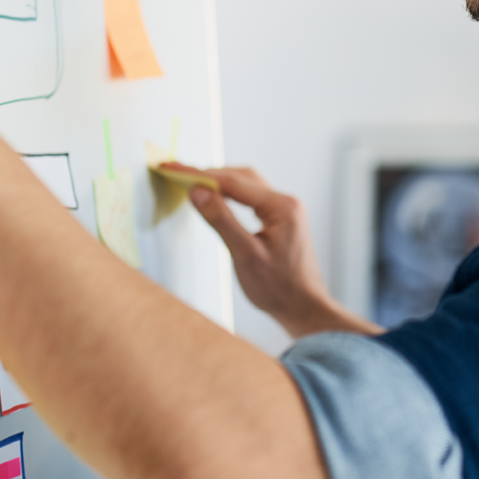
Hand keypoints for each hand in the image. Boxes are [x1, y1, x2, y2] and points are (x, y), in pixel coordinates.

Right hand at [188, 167, 378, 338]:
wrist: (304, 308)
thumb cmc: (279, 288)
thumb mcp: (245, 255)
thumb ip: (221, 220)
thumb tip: (197, 192)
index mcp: (282, 207)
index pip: (234, 182)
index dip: (200, 175)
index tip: (174, 169)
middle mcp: (287, 202)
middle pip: (242, 177)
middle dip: (209, 174)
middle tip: (178, 173)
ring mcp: (285, 210)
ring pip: (247, 185)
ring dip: (220, 182)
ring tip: (191, 182)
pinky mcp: (281, 219)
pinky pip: (252, 197)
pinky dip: (231, 194)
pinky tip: (216, 198)